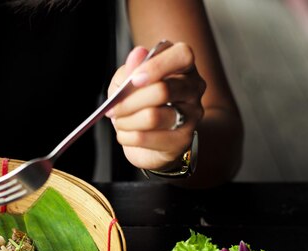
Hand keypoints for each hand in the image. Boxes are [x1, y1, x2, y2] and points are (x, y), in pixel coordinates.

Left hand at [106, 42, 205, 171]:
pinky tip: (125, 134)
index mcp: (183, 66)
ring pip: (153, 117)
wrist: (151, 138)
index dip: (156, 66)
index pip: (182, 55)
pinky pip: (146, 138)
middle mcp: (193, 88)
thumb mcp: (127, 82)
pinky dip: (126, 136)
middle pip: (163, 90)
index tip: (134, 80)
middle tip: (113, 108)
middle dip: (129, 101)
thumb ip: (130, 70)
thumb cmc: (139, 103)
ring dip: (126, 121)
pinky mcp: (181, 140)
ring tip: (119, 121)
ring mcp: (191, 115)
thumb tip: (138, 53)